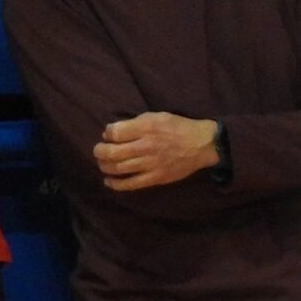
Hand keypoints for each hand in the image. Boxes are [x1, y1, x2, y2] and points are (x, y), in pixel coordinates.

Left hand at [95, 112, 220, 192]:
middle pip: (111, 152)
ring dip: (105, 166)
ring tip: (103, 164)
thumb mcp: (157, 116)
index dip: (107, 134)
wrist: (202, 145)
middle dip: (99, 151)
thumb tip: (113, 133)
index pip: (114, 133)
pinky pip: (131, 184)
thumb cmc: (178, 127)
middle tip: (98, 151)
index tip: (109, 135)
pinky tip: (109, 181)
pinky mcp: (155, 178)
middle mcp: (145, 146)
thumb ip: (135, 123)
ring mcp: (150, 164)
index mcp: (146, 128)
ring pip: (118, 168)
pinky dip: (116, 184)